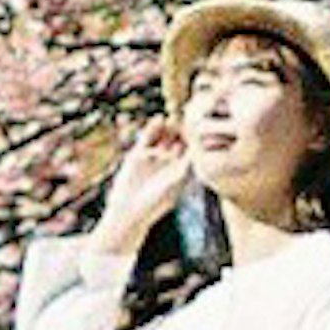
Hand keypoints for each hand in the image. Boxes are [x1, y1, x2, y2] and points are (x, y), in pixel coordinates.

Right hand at [92, 119, 191, 258]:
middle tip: (185, 118)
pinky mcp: (138, 155)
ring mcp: (154, 158)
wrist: (129, 210)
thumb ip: (187, 163)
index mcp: (181, 171)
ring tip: (172, 118)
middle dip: (181, 129)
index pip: (191, 149)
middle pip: (178, 140)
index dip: (195, 138)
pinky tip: (159, 119)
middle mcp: (169, 163)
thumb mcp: (177, 181)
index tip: (199, 127)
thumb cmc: (157, 201)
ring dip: (168, 127)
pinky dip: (153, 127)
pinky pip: (147, 137)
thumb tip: (200, 146)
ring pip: (163, 137)